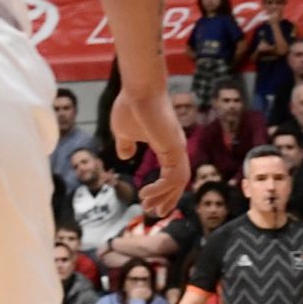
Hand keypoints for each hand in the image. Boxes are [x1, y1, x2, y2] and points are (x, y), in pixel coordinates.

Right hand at [111, 88, 188, 216]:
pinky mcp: (174, 148)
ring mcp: (178, 148)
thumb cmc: (131, 106)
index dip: (163, 190)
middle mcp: (176, 149)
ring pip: (178, 182)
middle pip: (179, 182)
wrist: (138, 89)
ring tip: (148, 207)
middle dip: (168, 199)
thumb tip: (125, 156)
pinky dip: (162, 189)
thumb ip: (126, 144)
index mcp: (168, 146)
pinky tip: (146, 194)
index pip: (172, 173)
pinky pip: (173, 177)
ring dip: (164, 197)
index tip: (148, 202)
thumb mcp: (123, 131)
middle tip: (154, 213)